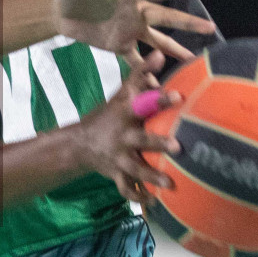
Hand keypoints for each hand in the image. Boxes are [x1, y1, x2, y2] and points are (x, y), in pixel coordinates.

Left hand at [53, 0, 215, 65]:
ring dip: (174, 49)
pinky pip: (136, 60)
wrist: (59, 12)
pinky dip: (146, 70)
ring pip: (156, 40)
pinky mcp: (118, 45)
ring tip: (192, 59)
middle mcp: (134, 11)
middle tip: (209, 27)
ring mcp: (128, 29)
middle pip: (165, 17)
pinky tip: (158, 82)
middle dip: (187, 22)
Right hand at [72, 51, 180, 202]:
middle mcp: (122, 136)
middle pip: (141, 140)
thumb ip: (140, 75)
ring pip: (135, 169)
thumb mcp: (120, 94)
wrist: (79, 144)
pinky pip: (126, 188)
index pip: (142, 102)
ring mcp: (118, 157)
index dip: (159, 98)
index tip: (178, 95)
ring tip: (170, 185)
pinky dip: (138, 197)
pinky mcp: (116, 173)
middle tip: (178, 147)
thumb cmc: (108, 114)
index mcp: (125, 114)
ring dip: (151, 177)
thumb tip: (159, 53)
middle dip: (158, 143)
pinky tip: (153, 203)